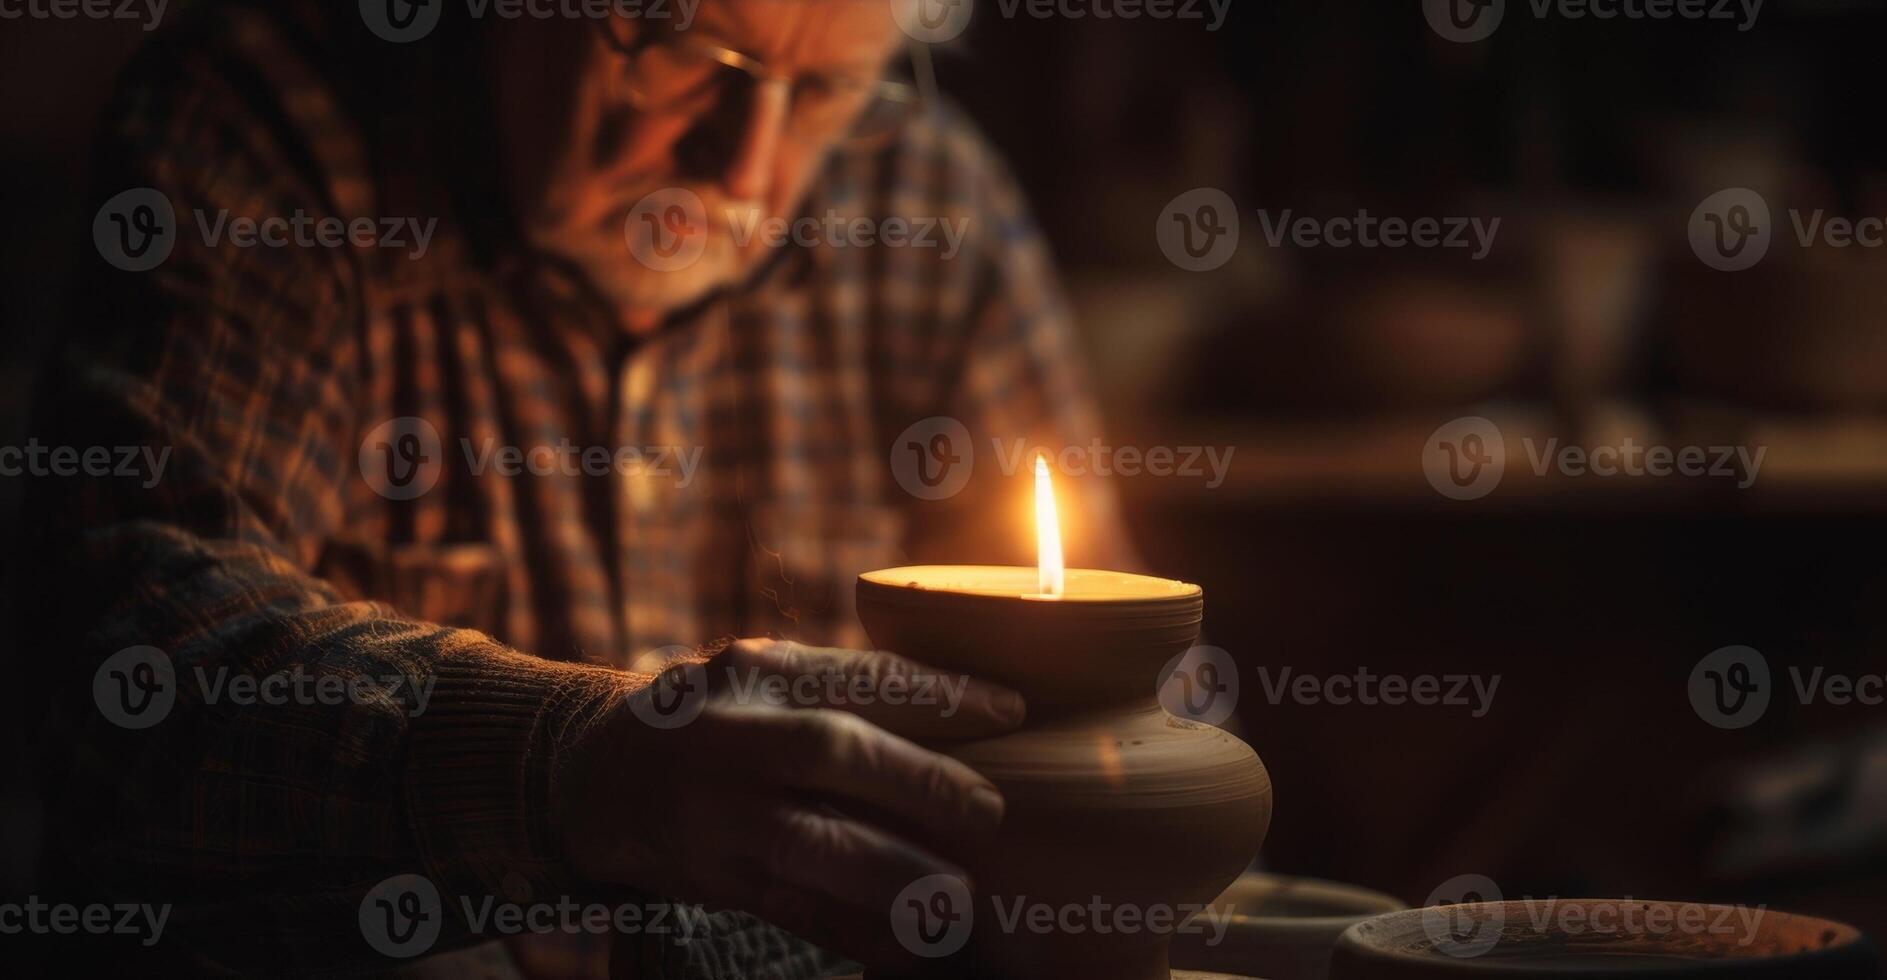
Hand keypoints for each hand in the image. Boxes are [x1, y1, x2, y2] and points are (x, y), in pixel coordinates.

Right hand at [555, 638, 1025, 965]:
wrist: (596, 776)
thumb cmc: (715, 717)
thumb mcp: (762, 675)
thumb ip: (840, 686)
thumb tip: (966, 708)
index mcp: (758, 671)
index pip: (858, 676)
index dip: (939, 693)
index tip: (1011, 710)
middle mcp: (734, 737)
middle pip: (831, 751)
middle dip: (919, 781)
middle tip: (990, 810)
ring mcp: (719, 813)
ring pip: (813, 844)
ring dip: (893, 873)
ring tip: (958, 895)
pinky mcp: (716, 879)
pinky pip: (794, 911)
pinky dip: (855, 932)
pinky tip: (909, 946)